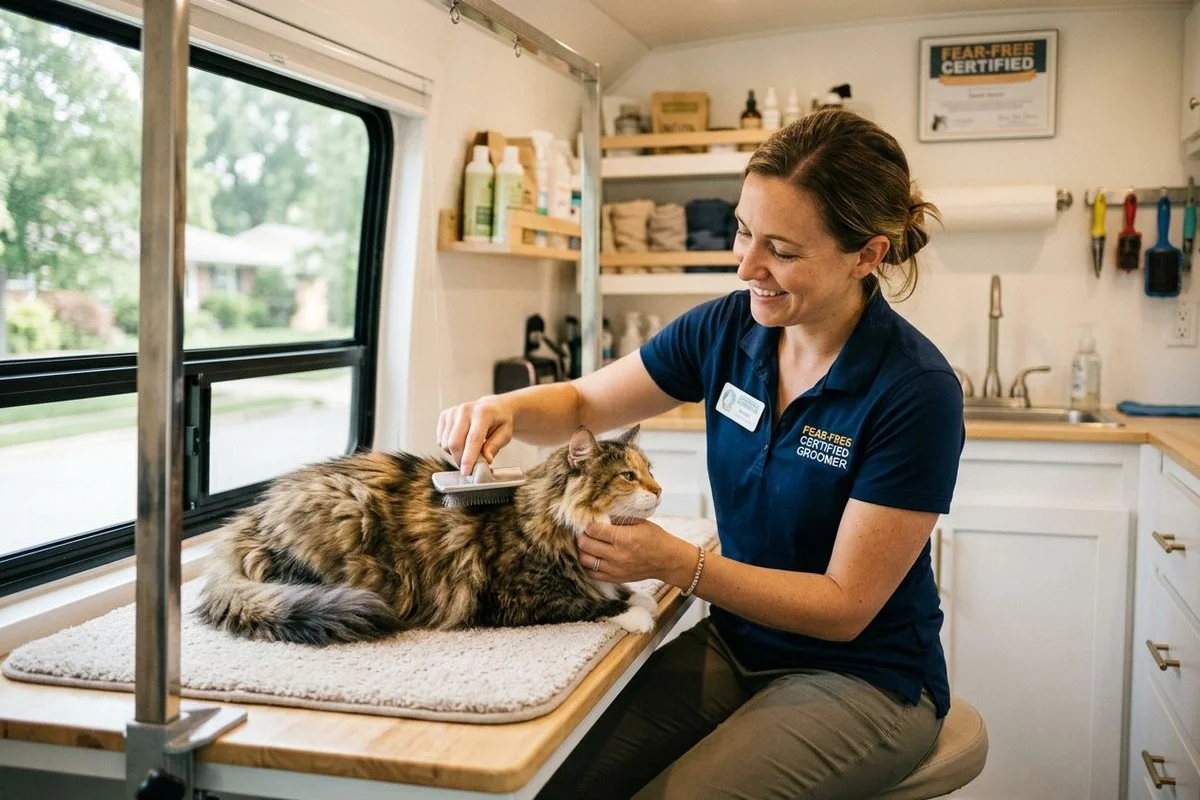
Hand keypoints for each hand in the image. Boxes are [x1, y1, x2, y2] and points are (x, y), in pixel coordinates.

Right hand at [436, 395, 513, 474]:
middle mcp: (465, 410)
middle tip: (469, 467)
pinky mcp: (444, 416)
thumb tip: (486, 459)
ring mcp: (452, 412)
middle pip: (455, 443)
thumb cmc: (499, 422)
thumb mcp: (505, 434)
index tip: (466, 472)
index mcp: (483, 413)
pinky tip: (461, 443)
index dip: (469, 458)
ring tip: (468, 451)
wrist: (492, 407)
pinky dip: (449, 448)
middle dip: (460, 460)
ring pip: (446, 444)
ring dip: (455, 454)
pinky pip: (440, 441)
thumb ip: (495, 446)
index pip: (473, 439)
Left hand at [576, 518, 695, 585]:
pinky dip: (588, 565)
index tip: (588, 521)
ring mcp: (615, 569)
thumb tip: (598, 513)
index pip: (594, 530)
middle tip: (584, 532)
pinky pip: (592, 574)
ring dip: (583, 551)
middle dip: (582, 536)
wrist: (667, 560)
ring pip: (585, 560)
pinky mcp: (615, 578)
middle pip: (585, 545)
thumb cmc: (655, 538)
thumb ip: (618, 518)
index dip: (588, 524)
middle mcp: (618, 555)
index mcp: (624, 537)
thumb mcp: (639, 521)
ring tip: (587, 544)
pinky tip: (592, 557)